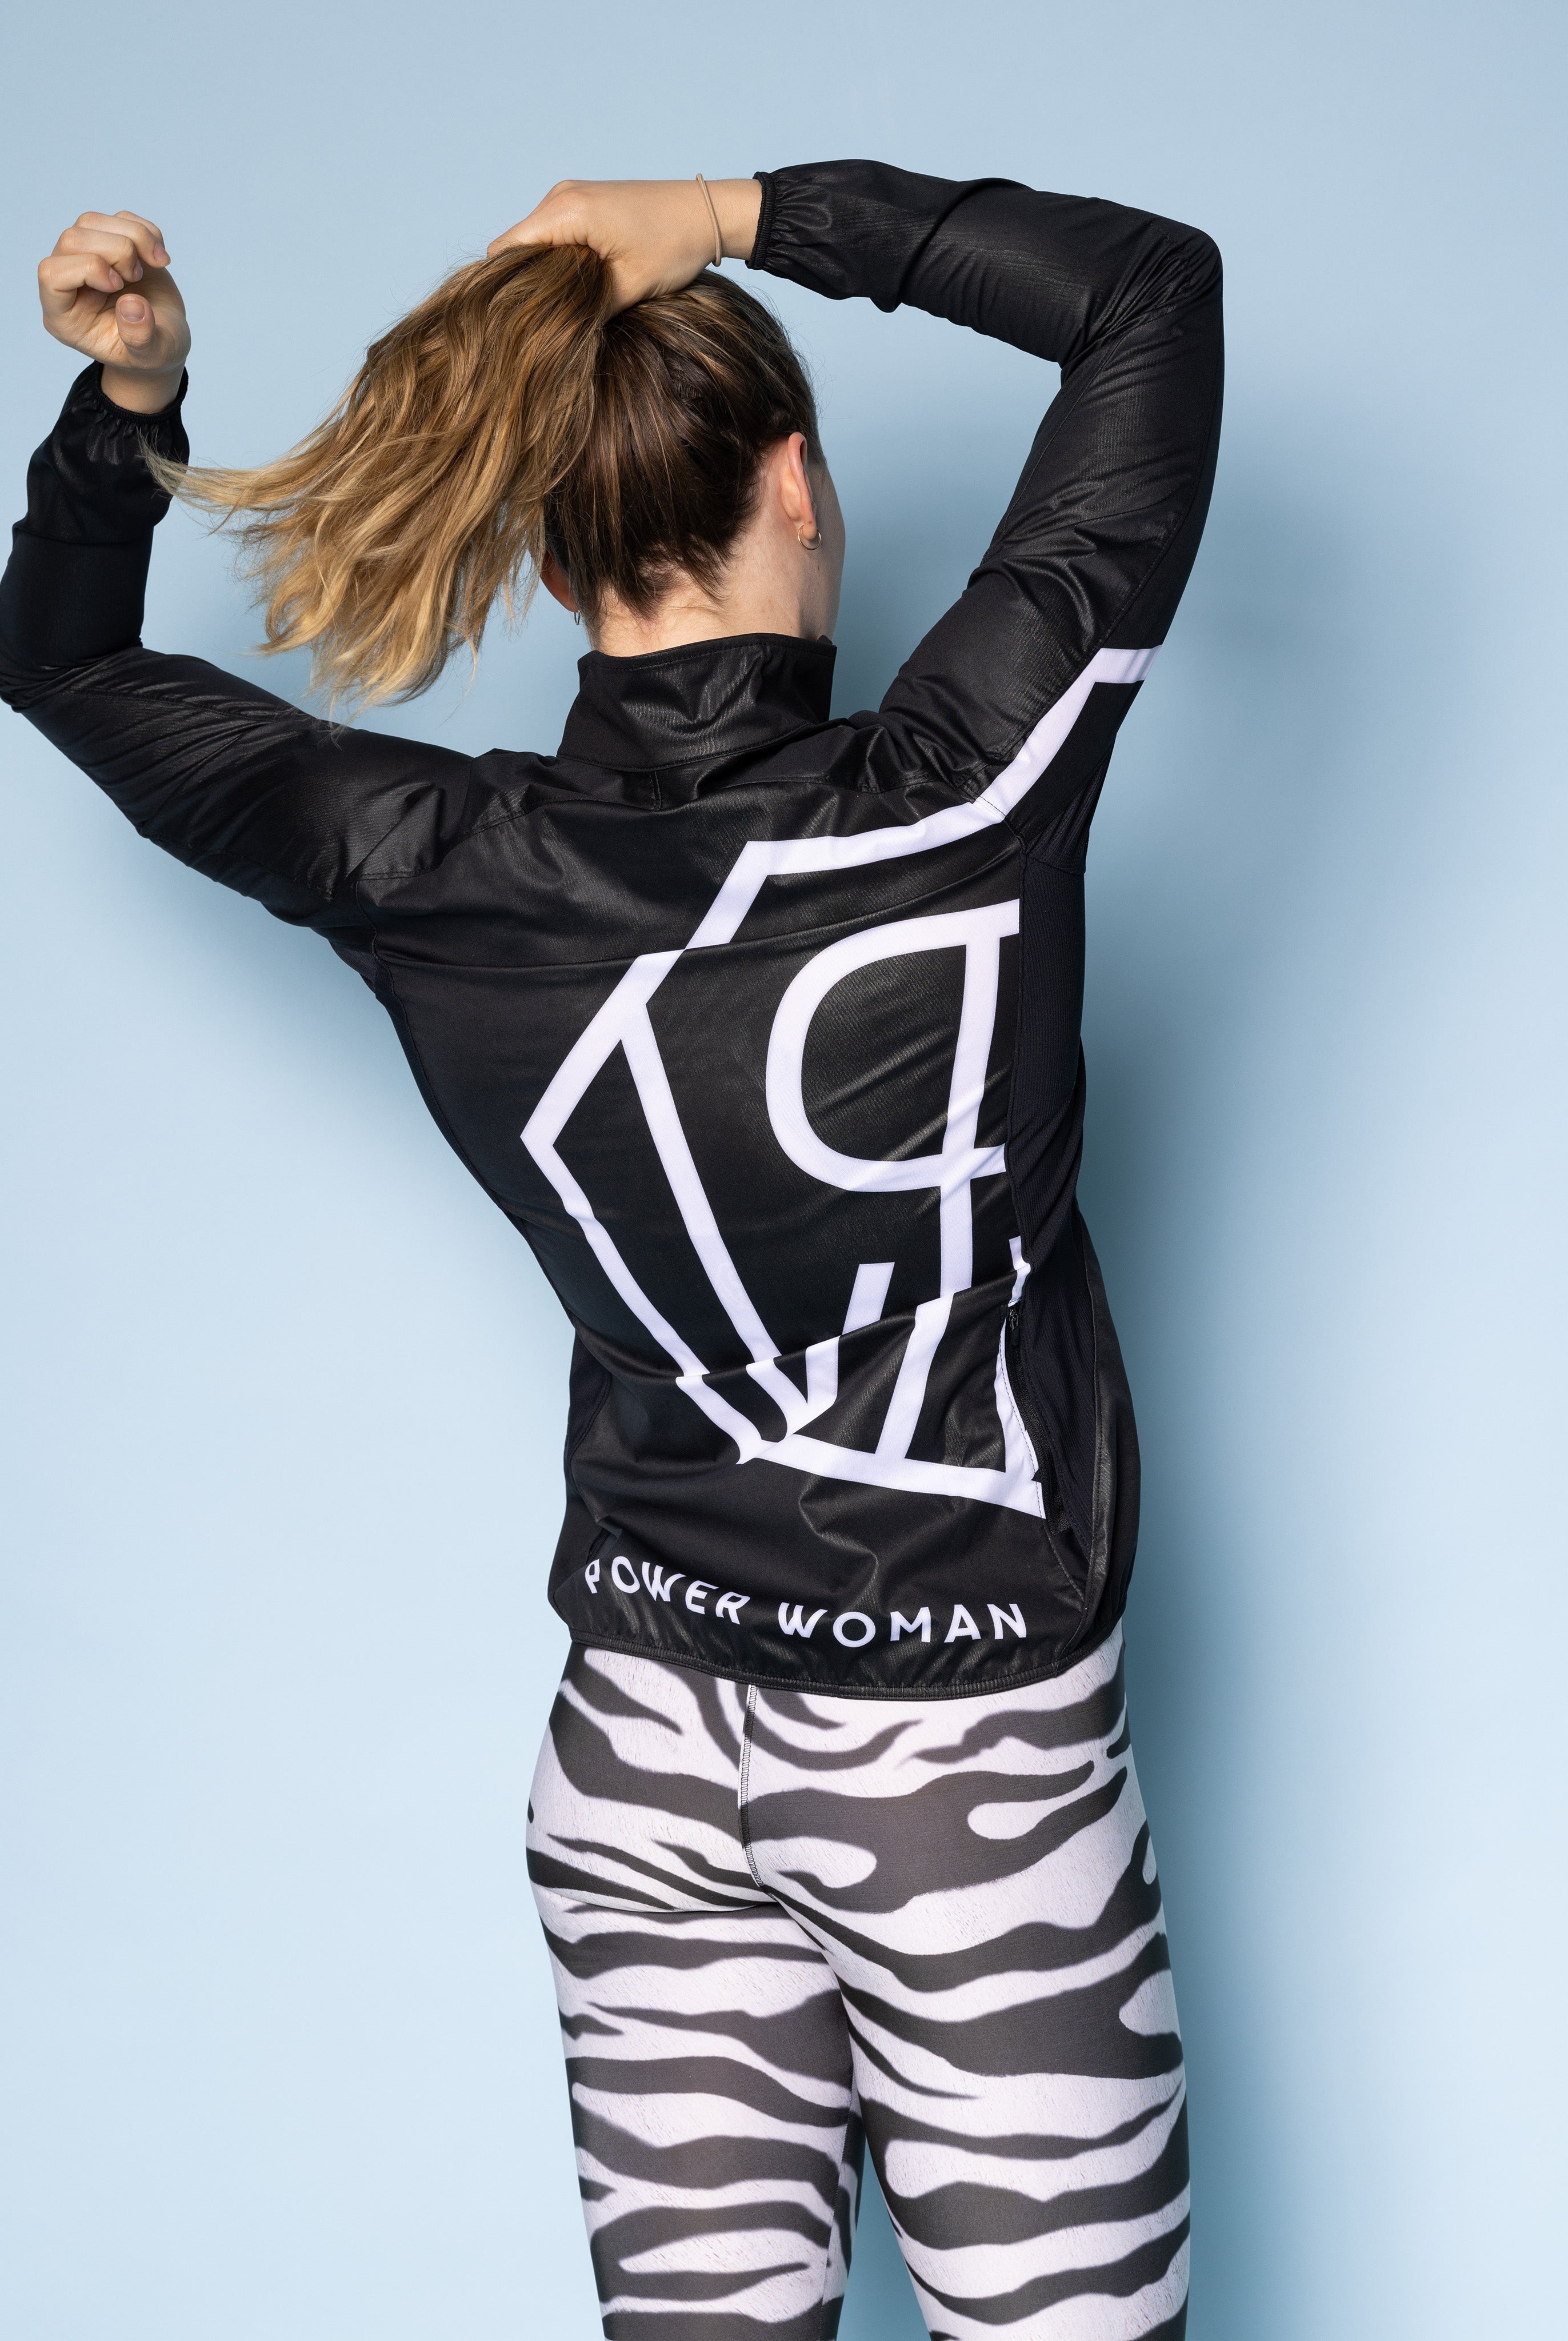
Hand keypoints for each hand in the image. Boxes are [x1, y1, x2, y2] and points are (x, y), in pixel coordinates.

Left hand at [38, 211, 188, 413]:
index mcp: (65, 315)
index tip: (119, 285)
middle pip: (72, 239)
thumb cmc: (153, 352)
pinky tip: (159, 260)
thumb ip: (140, 338)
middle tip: (137, 276)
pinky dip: (146, 232)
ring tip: (156, 264)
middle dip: (115, 250)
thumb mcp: (152, 356)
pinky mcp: (108, 242)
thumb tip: (130, 304)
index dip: (87, 268)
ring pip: (91, 222)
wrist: (166, 338)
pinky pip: (118, 219)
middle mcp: (69, 282)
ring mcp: (86, 258)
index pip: (52, 274)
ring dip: (133, 236)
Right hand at [487, 178, 761, 312]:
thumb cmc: (674, 245)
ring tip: (566, 304)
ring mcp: (571, 196)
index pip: (505, 251)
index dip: (505, 289)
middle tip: (543, 321)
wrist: (707, 212)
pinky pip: (555, 234)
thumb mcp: (628, 287)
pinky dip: (559, 260)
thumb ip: (585, 309)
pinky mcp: (584, 202)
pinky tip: (579, 284)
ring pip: (535, 243)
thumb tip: (554, 335)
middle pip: (516, 247)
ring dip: (544, 274)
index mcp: (564, 212)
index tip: (519, 322)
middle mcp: (559, 196)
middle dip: (524, 284)